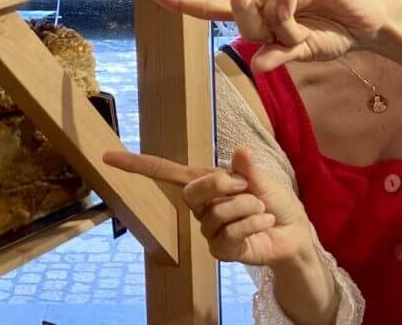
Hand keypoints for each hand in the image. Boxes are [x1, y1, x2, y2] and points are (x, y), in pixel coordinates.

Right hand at [103, 146, 312, 266]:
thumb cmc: (275, 201)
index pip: (164, 172)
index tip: (108, 157)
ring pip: (216, 214)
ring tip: (262, 209)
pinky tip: (263, 223)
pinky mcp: (220, 250)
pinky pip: (229, 235)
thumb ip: (248, 168)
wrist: (293, 233)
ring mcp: (208, 229)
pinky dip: (251, 225)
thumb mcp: (262, 178)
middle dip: (220, 185)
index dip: (136, 165)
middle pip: (191, 192)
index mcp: (205, 181)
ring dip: (247, 208)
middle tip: (245, 186)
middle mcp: (201, 205)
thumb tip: (240, 151)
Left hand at [152, 0, 391, 70]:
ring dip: (277, 26)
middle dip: (252, 28)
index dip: (185, 3)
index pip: (214, 8)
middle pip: (233, 4)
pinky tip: (304, 17)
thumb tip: (257, 65)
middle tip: (282, 39)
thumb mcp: (302, 53)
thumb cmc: (330, 35)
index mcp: (259, 14)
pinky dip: (288, 8)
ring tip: (301, 33)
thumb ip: (279, 56)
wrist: (366, 25)